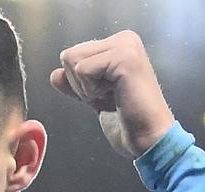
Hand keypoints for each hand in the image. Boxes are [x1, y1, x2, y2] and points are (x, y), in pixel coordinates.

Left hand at [50, 30, 175, 159]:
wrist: (148, 139)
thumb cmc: (129, 122)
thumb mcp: (94, 99)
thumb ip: (76, 84)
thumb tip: (55, 75)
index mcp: (119, 45)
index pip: (73, 55)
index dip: (79, 83)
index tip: (107, 96)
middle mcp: (125, 39)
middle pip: (69, 55)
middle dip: (80, 84)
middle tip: (109, 97)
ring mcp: (126, 46)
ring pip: (73, 61)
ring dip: (86, 88)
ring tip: (113, 96)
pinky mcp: (124, 57)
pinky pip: (82, 70)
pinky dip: (91, 90)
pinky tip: (116, 96)